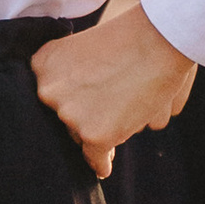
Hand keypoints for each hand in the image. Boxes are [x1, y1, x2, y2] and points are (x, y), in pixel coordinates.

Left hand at [31, 0, 197, 178]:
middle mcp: (48, 92)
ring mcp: (70, 115)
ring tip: (126, 106)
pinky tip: (104, 167)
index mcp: (43, 65)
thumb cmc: (131, 36)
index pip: (52, 95)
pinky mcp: (95, 135)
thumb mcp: (81, 46)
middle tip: (111, 100)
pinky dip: (101, 163)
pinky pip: (95, 158)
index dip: (71, 98)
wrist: (161, 37)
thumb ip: (67, 77)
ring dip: (101, 129)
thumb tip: (70, 119)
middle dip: (84, 114)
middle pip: (65, 117)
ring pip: (82, 135)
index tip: (85, 97)